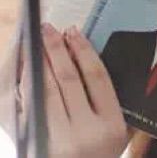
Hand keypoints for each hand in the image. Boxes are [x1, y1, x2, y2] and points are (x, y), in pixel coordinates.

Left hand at [20, 23, 130, 157]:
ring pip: (43, 92)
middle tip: (48, 29)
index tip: (74, 32)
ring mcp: (58, 143)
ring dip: (36, 62)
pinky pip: (23, 110)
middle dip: (56, 49)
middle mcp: (86, 133)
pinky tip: (20, 69)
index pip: (98, 77)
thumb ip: (108, 103)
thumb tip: (82, 59)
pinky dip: (19, 85)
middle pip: (69, 79)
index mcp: (112, 126)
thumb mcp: (117, 135)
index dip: (84, 50)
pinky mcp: (34, 147)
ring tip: (32, 42)